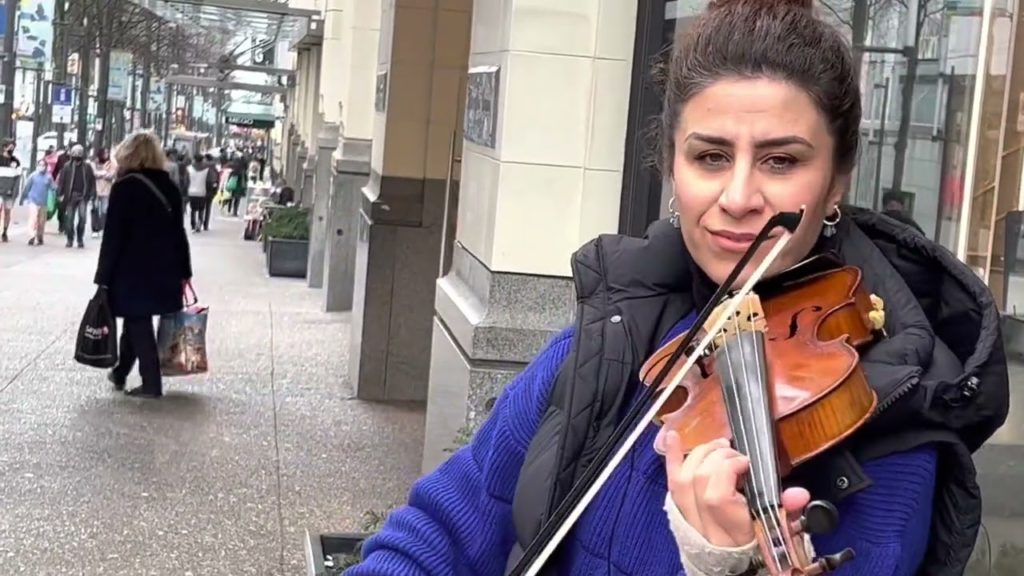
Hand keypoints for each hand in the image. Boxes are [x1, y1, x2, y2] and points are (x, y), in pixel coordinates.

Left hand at [664, 432, 809, 547]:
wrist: (734, 571)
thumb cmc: (758, 551)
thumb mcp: (778, 534)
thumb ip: (786, 512)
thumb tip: (799, 494)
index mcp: (734, 533)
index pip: (717, 496)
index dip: (728, 469)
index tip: (746, 462)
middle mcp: (707, 527)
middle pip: (700, 481)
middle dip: (718, 457)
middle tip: (735, 453)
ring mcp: (689, 520)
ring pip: (683, 479)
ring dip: (700, 454)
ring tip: (718, 446)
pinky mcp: (680, 513)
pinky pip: (671, 483)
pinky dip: (671, 458)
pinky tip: (673, 437)